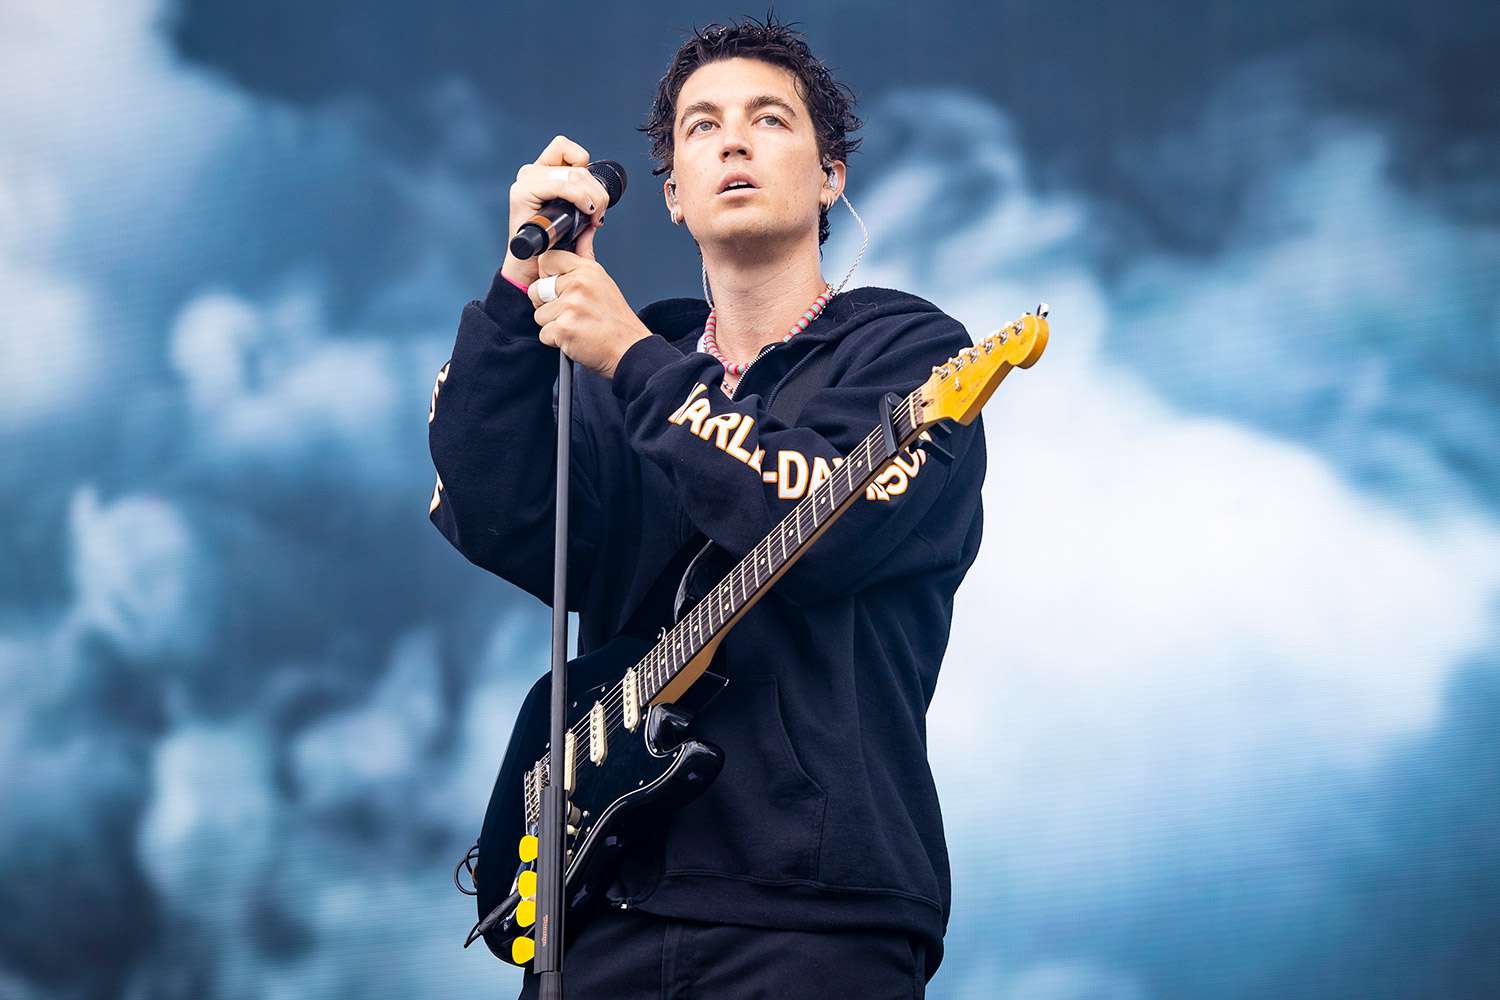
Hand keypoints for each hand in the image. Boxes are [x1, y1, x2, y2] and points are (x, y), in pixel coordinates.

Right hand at [501, 135, 611, 287]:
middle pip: (577, 166)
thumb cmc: (553, 248)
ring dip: (593, 197)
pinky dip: (579, 197)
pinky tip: (585, 213)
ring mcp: (525, 181)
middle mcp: (531, 173)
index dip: (585, 165)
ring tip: (593, 218)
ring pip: (573, 175)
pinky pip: (561, 185)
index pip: (566, 148)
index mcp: (542, 172)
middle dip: (597, 191)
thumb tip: (599, 195)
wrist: (534, 270)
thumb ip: (583, 200)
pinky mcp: (522, 193)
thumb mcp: (574, 218)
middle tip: (599, 215)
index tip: (590, 195)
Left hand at [528, 248, 650, 378]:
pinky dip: (556, 341)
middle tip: (572, 312)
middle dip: (548, 305)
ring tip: (576, 325)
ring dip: (553, 325)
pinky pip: (543, 334)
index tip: (560, 288)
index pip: (547, 260)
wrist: (628, 348)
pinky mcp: (564, 329)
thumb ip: (585, 256)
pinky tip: (575, 337)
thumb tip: (585, 230)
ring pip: (539, 315)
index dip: (548, 277)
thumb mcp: (603, 281)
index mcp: (586, 270)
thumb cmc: (615, 319)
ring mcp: (570, 306)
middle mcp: (578, 284)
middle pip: (536, 290)